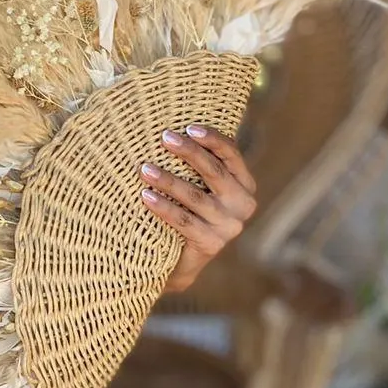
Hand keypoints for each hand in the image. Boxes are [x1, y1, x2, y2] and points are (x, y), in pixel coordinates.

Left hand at [139, 124, 256, 294]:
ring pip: (196, 196)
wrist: (180, 260)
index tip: (188, 127)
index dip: (212, 139)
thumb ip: (197, 163)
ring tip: (144, 168)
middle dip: (189, 152)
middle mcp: (243, 204)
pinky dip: (163, 207)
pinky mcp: (212, 243)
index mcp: (244, 184)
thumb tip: (171, 126)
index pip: (231, 154)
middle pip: (214, 171)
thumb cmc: (186, 209)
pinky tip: (145, 196)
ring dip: (168, 180)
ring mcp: (230, 226)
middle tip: (164, 138)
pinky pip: (184, 221)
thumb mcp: (199, 185)